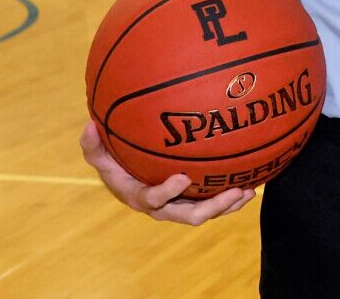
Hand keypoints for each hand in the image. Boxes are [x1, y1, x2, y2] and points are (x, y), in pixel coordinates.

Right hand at [80, 120, 255, 224]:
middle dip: (213, 207)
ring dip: (228, 205)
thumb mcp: (98, 155)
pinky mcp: (191, 200)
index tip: (182, 177)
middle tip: (232, 192)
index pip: (153, 200)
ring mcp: (179, 207)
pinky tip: (250, 182)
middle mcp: (163, 208)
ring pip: (206, 213)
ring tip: (248, 192)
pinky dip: (231, 196)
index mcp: (140, 197)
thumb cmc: (113, 164)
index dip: (167, 192)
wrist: (125, 178)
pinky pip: (212, 202)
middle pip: (190, 215)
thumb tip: (89, 125)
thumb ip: (92, 144)